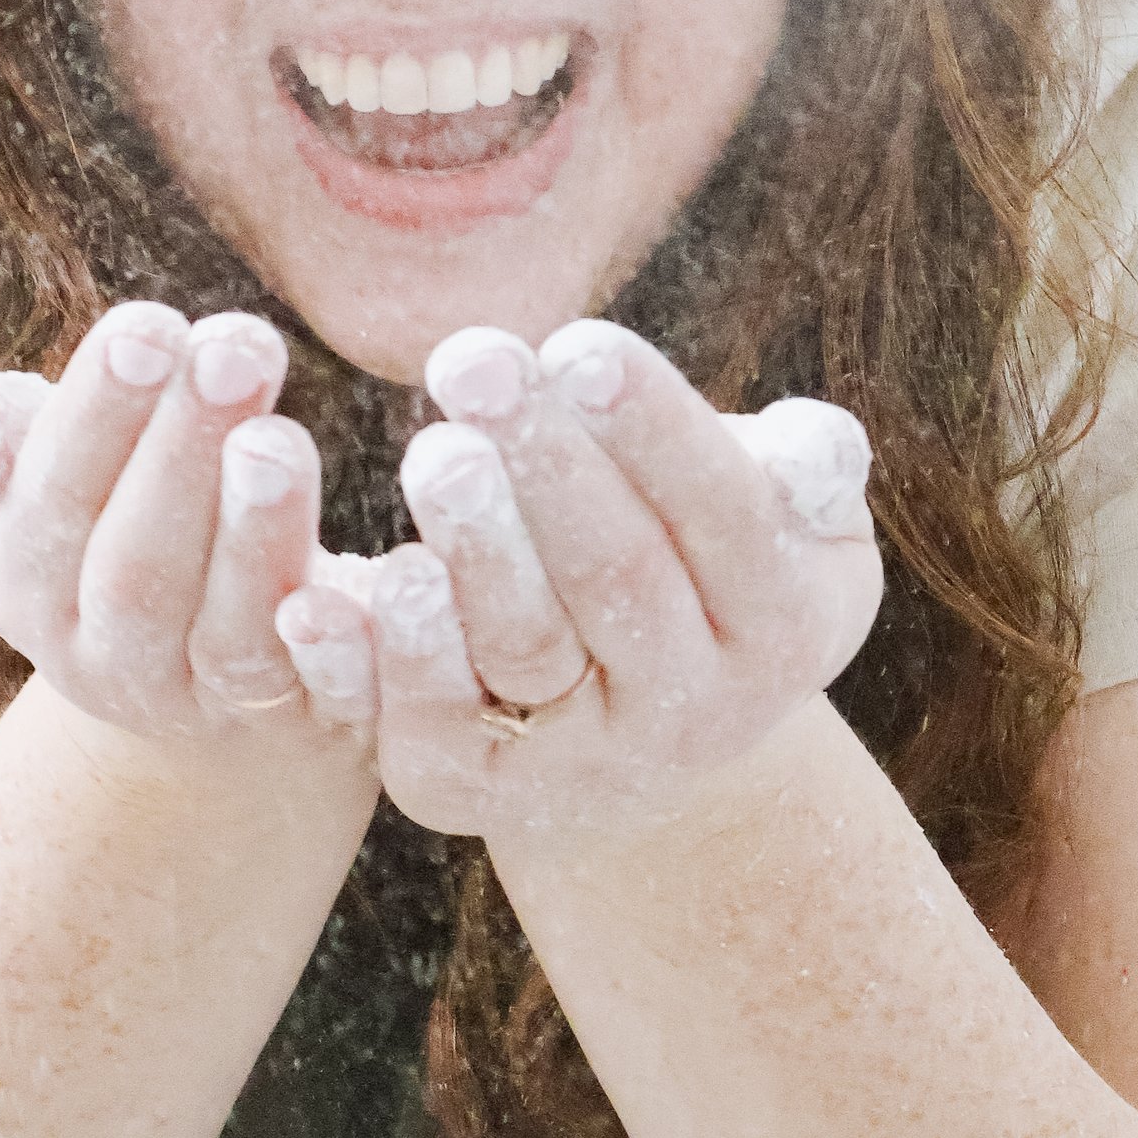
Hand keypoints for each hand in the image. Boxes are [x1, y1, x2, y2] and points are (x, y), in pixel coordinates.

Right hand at [0, 303, 368, 772]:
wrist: (203, 694)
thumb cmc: (124, 530)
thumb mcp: (52, 492)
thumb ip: (16, 446)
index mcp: (28, 585)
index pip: (54, 501)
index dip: (100, 416)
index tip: (153, 324)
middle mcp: (107, 661)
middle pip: (136, 570)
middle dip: (181, 453)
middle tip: (235, 346)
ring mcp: (206, 706)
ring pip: (228, 636)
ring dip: (255, 536)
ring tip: (280, 436)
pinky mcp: (308, 724)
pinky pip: (323, 696)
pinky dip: (337, 648)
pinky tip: (361, 580)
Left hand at [274, 321, 880, 839]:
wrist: (650, 740)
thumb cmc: (713, 564)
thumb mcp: (793, 523)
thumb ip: (812, 469)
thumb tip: (811, 454)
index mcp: (785, 622)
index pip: (724, 517)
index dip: (653, 430)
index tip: (579, 344)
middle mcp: (696, 708)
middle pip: (618, 579)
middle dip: (546, 465)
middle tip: (473, 361)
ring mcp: (586, 762)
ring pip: (524, 651)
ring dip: (473, 548)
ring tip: (431, 452)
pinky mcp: (475, 793)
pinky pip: (427, 725)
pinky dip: (379, 658)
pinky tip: (326, 590)